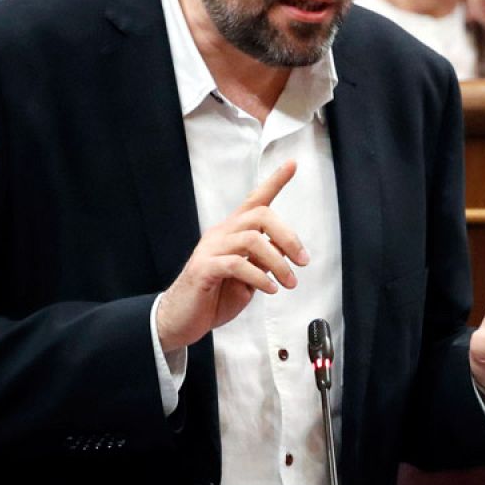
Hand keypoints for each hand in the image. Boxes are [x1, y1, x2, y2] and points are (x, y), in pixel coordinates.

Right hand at [155, 161, 308, 351]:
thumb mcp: (247, 277)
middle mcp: (221, 234)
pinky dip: (260, 277)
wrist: (182, 320)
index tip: (292, 164)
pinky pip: (237, 264)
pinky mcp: (203, 269)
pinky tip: (270, 289)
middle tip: (302, 261)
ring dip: (278, 262)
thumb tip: (285, 252)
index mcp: (232, 232)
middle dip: (288, 237)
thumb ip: (263, 260)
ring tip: (288, 283)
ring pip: (252, 239)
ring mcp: (210, 249)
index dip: (274, 182)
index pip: (254, 200)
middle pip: (260, 215)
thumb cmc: (214, 297)